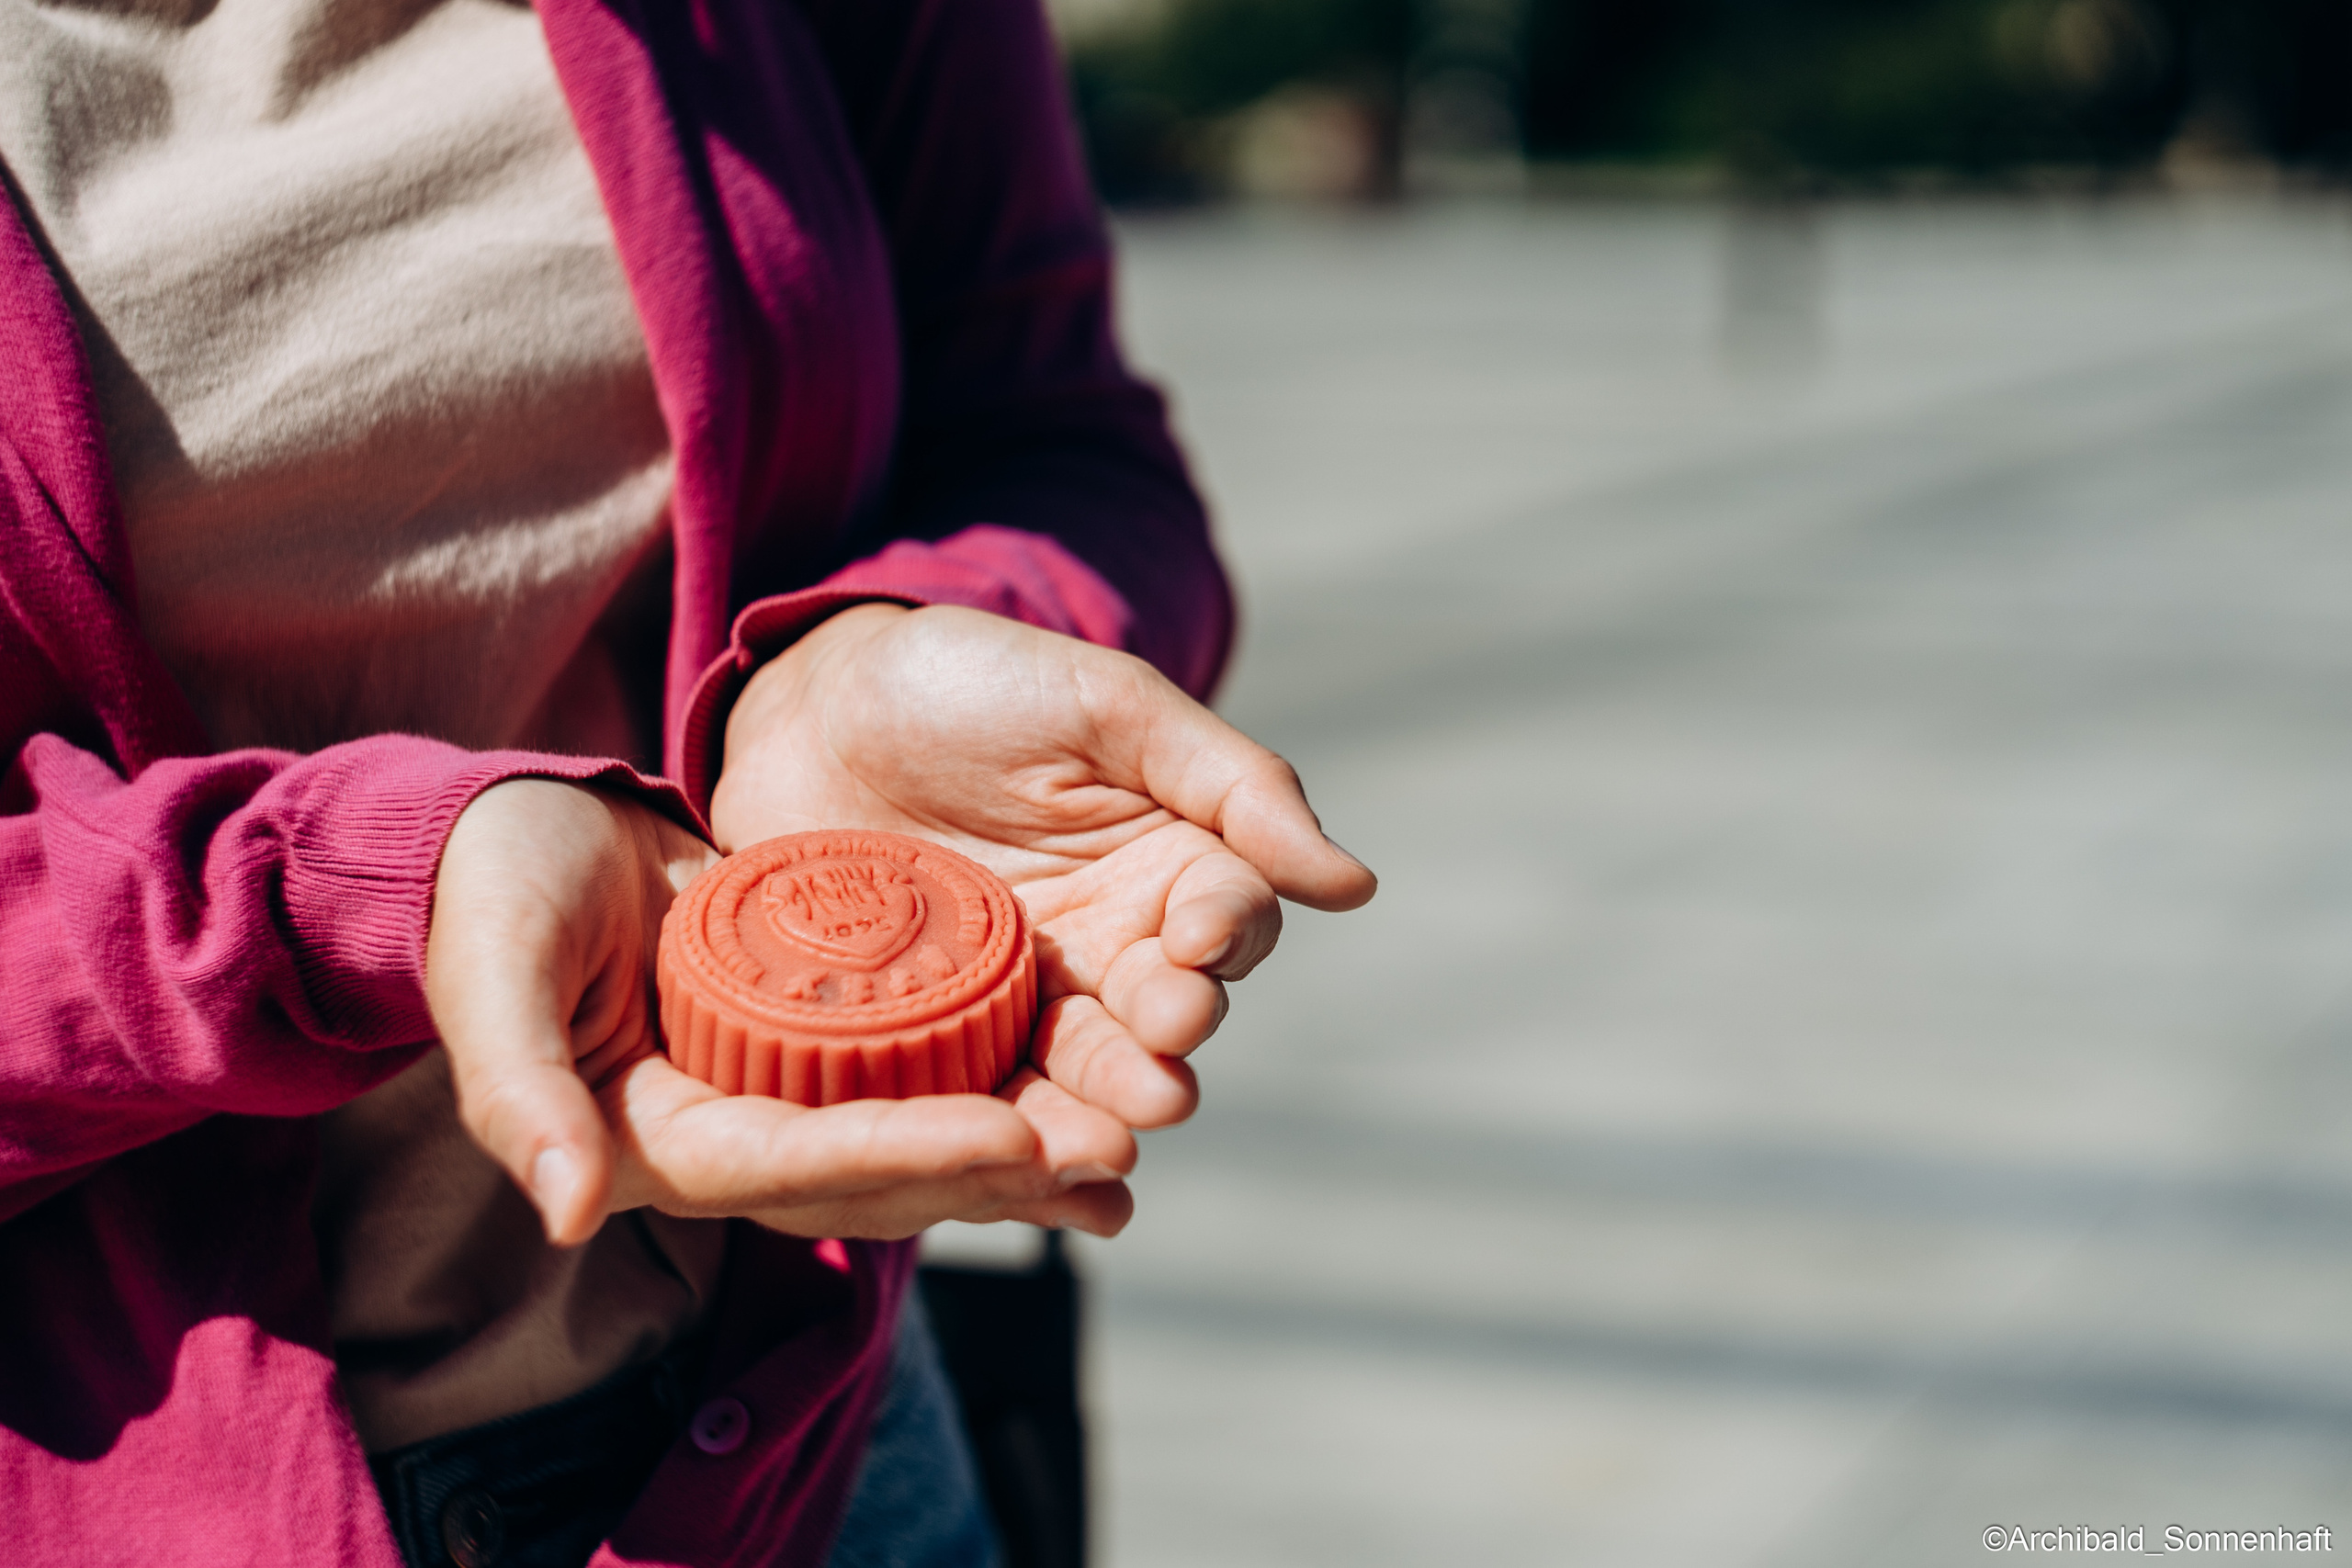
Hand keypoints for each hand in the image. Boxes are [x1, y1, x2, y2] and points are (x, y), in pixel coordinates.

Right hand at [426, 778, 1138, 1246]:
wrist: (530, 843)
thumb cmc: (496, 894)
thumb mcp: (496, 973)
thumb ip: (518, 1087)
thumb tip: (568, 1211)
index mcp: (653, 1140)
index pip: (792, 1163)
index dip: (901, 1153)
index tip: (1011, 1135)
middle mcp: (731, 1141)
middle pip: (876, 1179)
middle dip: (990, 1175)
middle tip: (1107, 1159)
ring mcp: (782, 1102)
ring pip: (914, 1152)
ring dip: (1017, 1163)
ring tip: (1121, 1164)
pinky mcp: (822, 1054)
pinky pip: (920, 1090)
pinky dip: (998, 1102)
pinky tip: (1085, 1104)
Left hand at [710, 603, 1375, 1138]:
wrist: (804, 707)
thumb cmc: (969, 683)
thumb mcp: (1107, 705)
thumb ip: (1233, 784)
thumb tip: (1355, 886)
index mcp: (1167, 872)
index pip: (1225, 922)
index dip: (1221, 938)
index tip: (1195, 947)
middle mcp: (1107, 955)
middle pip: (1154, 1024)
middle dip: (1156, 1056)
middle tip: (1157, 1082)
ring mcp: (1015, 1007)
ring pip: (1071, 1081)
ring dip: (1088, 1120)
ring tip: (1091, 1150)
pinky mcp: (927, 1045)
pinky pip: (971, 1104)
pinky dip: (992, 1142)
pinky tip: (1004, 1171)